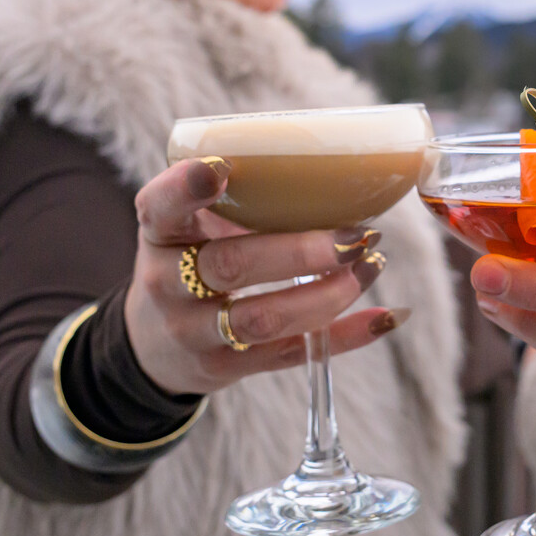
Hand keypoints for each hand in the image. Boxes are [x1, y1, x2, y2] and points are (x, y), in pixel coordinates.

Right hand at [125, 157, 400, 395]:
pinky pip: (289, 354)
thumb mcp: (187, 224)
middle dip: (299, 252)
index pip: (161, 206)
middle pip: (231, 266)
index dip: (187, 188)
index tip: (222, 168)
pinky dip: (344, 336)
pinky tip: (383, 317)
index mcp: (159, 232)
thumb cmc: (187, 259)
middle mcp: (166, 283)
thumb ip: (234, 197)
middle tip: (355, 235)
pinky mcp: (226, 367)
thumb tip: (334, 168)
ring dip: (327, 294)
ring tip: (370, 264)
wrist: (152, 344)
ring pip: (262, 319)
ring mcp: (194, 332)